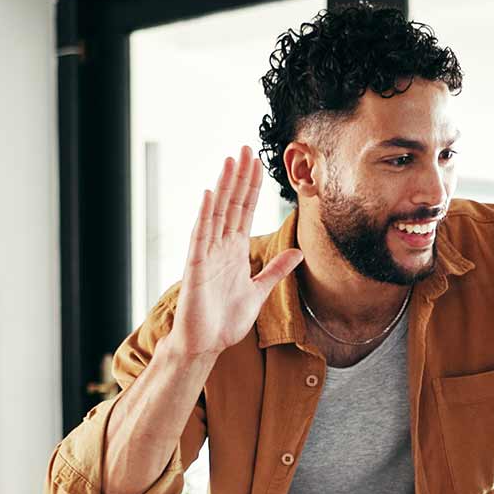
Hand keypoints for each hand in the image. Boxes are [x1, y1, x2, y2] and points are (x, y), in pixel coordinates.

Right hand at [166, 146, 303, 358]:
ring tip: (231, 161)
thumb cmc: (225, 320)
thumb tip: (297, 252)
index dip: (252, 187)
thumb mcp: (259, 291)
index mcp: (234, 251)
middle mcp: (220, 247)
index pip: (245, 211)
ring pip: (216, 213)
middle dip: (240, 177)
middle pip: (231, 205)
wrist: (205, 344)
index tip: (258, 163)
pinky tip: (209, 195)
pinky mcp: (196, 267)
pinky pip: (200, 236)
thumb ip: (276, 270)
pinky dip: (204, 215)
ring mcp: (206, 254)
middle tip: (246, 149)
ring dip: (223, 187)